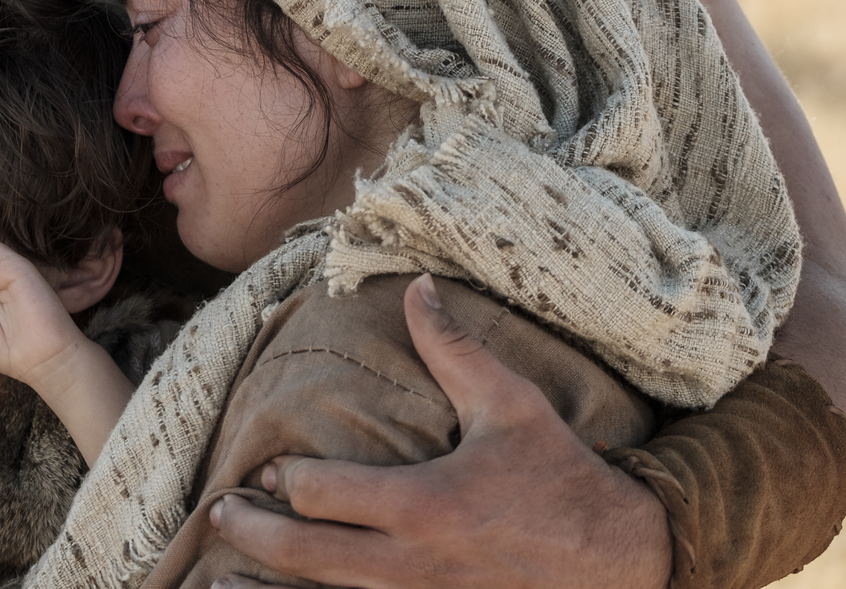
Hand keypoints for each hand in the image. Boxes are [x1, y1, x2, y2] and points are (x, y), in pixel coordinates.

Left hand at [208, 275, 669, 588]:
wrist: (622, 560)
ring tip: (224, 578)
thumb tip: (415, 285)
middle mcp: (413, 566)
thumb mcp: (510, 404)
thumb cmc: (561, 477)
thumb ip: (452, 348)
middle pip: (307, 556)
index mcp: (424, 506)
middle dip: (255, 535)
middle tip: (222, 513)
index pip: (325, 495)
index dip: (288, 482)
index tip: (268, 469)